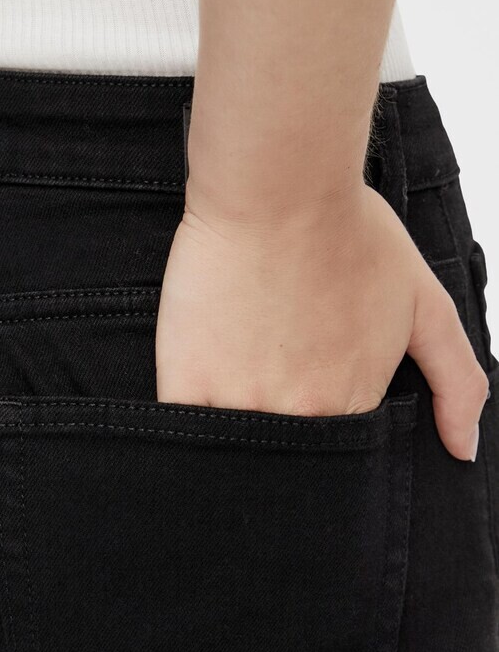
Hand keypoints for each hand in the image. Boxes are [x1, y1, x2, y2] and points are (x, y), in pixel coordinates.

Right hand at [155, 183, 488, 460]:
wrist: (278, 188)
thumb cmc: (347, 231)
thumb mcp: (426, 304)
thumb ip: (457, 380)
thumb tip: (465, 449)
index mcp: (351, 402)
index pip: (334, 455)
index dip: (320, 433)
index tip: (306, 397)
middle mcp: (300, 413)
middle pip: (285, 462)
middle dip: (278, 446)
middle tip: (267, 387)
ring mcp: (240, 403)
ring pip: (234, 453)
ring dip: (233, 441)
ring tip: (233, 383)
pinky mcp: (187, 384)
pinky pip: (185, 433)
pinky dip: (188, 430)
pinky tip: (196, 396)